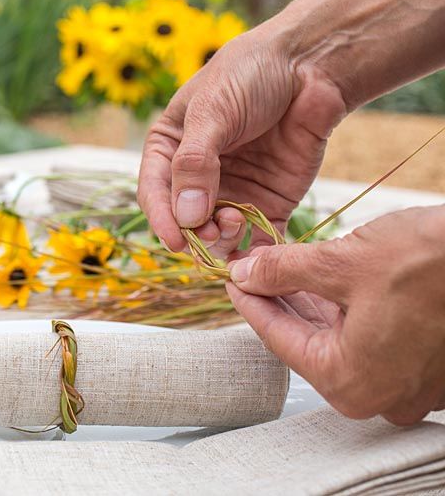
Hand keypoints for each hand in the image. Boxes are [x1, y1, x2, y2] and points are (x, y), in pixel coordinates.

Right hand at [137, 28, 346, 255]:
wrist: (312, 64)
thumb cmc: (251, 75)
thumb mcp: (212, 111)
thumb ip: (195, 162)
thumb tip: (186, 216)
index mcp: (170, 149)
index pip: (155, 192)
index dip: (161, 218)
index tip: (174, 240)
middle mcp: (197, 176)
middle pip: (184, 220)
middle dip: (194, 232)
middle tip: (210, 234)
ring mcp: (233, 192)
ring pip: (217, 235)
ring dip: (222, 238)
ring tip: (236, 221)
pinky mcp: (268, 204)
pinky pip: (256, 238)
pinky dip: (255, 251)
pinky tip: (259, 249)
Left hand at [226, 206, 444, 424]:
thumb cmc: (433, 262)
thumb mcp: (342, 261)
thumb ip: (284, 271)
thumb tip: (246, 272)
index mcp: (351, 381)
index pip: (279, 339)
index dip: (250, 303)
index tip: (231, 280)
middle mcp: (379, 395)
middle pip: (308, 341)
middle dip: (279, 300)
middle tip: (252, 271)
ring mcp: (408, 385)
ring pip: (339, 340)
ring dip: (309, 304)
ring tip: (281, 270)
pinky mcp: (427, 365)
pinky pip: (370, 339)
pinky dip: (344, 310)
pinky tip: (323, 280)